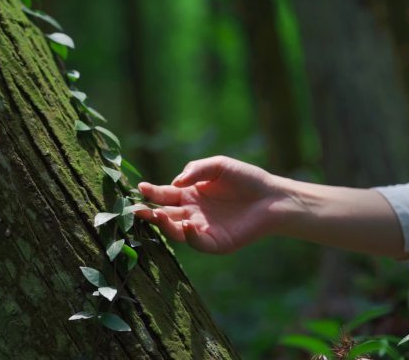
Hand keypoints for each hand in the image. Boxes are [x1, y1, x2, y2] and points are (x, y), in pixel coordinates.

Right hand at [135, 156, 300, 253]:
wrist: (272, 197)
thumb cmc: (246, 178)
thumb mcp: (218, 166)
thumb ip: (195, 170)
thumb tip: (176, 182)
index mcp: (189, 195)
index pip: (164, 195)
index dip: (151, 192)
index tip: (140, 188)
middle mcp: (191, 213)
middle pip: (164, 214)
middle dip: (149, 211)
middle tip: (136, 209)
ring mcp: (202, 229)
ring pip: (175, 230)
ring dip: (164, 224)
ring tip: (156, 215)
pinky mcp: (215, 243)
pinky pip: (197, 242)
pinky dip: (190, 236)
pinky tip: (186, 225)